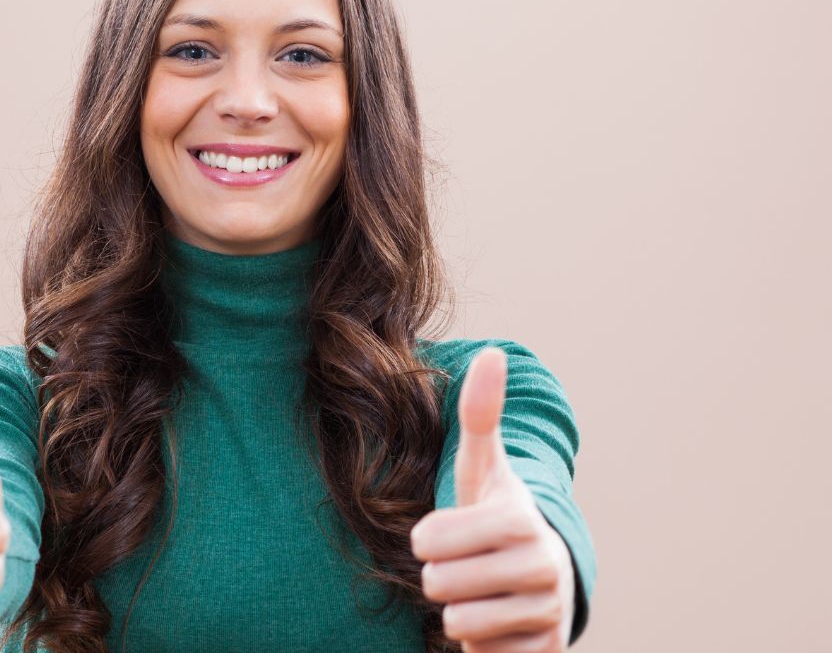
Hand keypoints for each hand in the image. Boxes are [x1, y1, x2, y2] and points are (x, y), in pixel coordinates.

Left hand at [410, 346, 574, 651]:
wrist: (543, 580)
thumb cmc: (496, 517)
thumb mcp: (483, 468)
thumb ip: (480, 415)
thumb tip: (491, 351)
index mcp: (520, 519)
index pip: (429, 541)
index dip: (426, 540)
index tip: (445, 533)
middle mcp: (543, 567)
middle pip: (439, 584)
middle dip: (440, 577)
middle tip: (465, 566)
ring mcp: (548, 615)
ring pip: (457, 624)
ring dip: (458, 612)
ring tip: (481, 593)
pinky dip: (480, 645)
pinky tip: (499, 623)